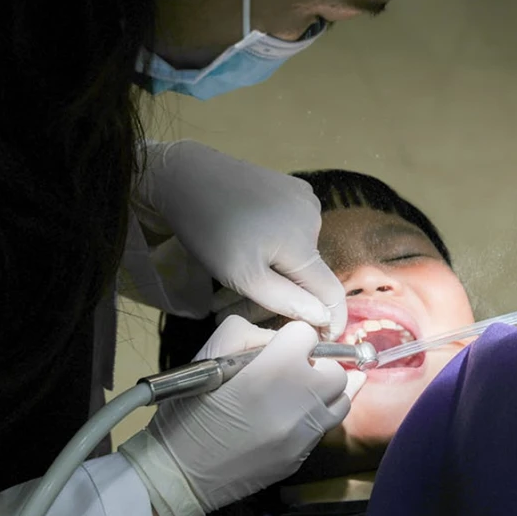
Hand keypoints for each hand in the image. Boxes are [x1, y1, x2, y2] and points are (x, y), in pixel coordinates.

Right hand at [119, 316, 364, 515]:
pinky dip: (317, 415)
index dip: (292, 338)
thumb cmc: (187, 412)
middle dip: (315, 364)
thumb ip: (246, 336)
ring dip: (324, 390)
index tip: (278, 348)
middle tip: (290, 370)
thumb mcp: (206, 358)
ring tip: (299, 393)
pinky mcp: (304, 456)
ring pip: (342, 398)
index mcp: (274, 370)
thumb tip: (277, 340)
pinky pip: (327, 425)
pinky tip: (293, 416)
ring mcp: (306, 432)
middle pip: (334, 368)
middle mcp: (300, 400)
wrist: (180, 474)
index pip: (307, 335)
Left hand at [136, 140, 346, 338]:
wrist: (185, 174)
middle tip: (234, 305)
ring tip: (230, 279)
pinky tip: (244, 247)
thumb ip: (285, 299)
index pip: (332, 292)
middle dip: (281, 295)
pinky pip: (289, 229)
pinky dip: (271, 247)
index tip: (321, 341)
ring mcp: (302, 199)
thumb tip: (324, 317)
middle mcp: (313, 216)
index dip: (329, 320)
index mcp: (304, 241)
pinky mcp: (289, 188)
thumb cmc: (209, 229)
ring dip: (271, 271)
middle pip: (309, 272)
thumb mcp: (242, 274)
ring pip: (296, 252)